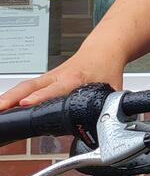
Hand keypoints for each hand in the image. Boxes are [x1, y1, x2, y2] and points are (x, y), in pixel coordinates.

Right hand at [0, 53, 124, 112]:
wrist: (104, 49)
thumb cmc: (106, 67)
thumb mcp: (113, 89)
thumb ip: (110, 107)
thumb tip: (112, 126)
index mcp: (76, 78)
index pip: (55, 89)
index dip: (41, 97)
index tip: (27, 104)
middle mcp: (58, 76)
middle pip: (31, 86)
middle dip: (13, 97)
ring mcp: (49, 76)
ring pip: (25, 86)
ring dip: (8, 97)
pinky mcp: (45, 79)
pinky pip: (26, 87)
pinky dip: (13, 95)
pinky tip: (4, 105)